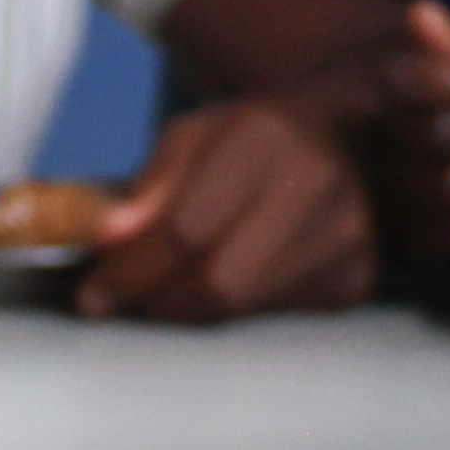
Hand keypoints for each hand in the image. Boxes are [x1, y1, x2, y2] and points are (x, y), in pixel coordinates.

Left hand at [80, 93, 374, 321]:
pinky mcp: (356, 278)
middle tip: (122, 300)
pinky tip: (224, 279)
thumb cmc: (253, 137)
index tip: (93, 294)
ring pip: (241, 306)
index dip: (131, 271)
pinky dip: (232, 308)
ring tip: (163, 289)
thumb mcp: (190, 136)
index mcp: (265, 135)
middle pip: (216, 281)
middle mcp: (316, 183)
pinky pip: (270, 315)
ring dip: (187, 308)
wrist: (345, 134)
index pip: (185, 229)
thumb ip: (146, 186)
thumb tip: (106, 237)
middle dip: (155, 300)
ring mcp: (346, 236)